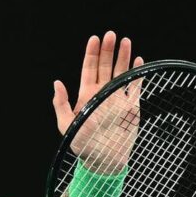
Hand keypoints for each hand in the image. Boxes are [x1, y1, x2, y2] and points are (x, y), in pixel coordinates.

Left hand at [52, 31, 144, 173]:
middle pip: (106, 66)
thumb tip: (57, 83)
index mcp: (87, 95)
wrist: (104, 161)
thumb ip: (62, 105)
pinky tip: (138, 59)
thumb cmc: (83, 145)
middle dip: (109, 50)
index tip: (95, 39)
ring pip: (121, 72)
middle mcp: (102, 93)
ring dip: (123, 57)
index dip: (92, 53)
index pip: (89, 69)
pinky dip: (137, 74)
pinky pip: (135, 86)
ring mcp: (117, 98)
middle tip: (111, 35)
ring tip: (126, 41)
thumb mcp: (67, 126)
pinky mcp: (131, 106)